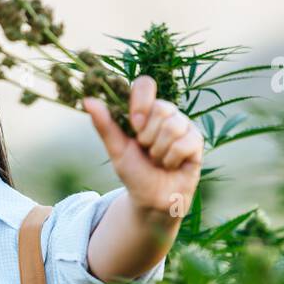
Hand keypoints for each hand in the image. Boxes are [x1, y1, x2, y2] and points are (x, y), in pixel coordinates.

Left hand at [83, 76, 202, 217]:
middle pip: (161, 107)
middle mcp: (167, 114)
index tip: (134, 124)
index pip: (145, 84)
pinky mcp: (196, 141)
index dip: (140, 102)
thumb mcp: (116, 149)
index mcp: (145, 110)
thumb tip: (87, 100)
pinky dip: (171, 159)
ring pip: (173, 126)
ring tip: (158, 159)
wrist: (152, 199)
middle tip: (146, 149)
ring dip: (158, 150)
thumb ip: (104, 125)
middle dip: (147, 136)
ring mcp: (184, 126)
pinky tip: (171, 165)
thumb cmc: (134, 172)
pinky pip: (184, 143)